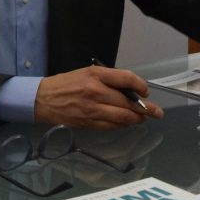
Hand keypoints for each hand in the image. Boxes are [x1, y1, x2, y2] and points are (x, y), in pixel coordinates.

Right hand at [35, 66, 163, 129]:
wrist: (43, 99)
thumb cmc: (68, 83)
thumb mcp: (89, 72)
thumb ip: (110, 79)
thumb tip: (132, 90)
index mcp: (96, 75)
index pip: (126, 78)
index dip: (141, 86)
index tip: (146, 92)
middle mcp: (95, 92)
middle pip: (127, 102)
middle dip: (146, 109)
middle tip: (156, 112)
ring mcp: (91, 110)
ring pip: (122, 117)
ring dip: (137, 119)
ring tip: (144, 118)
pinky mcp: (88, 123)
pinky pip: (111, 126)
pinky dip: (123, 125)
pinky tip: (127, 123)